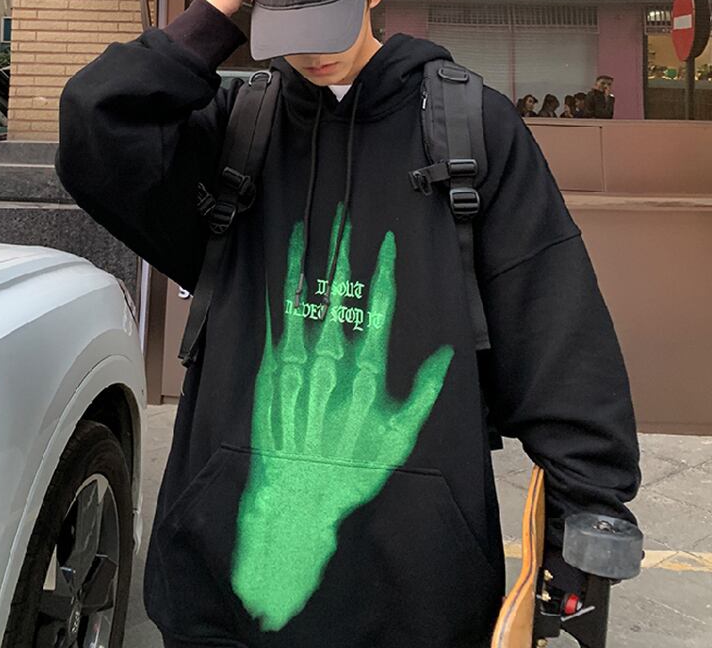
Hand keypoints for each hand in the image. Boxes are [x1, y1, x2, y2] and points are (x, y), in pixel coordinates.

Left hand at [231, 207, 453, 630]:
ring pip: (301, 300)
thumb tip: (445, 356)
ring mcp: (296, 363)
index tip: (385, 242)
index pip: (380, 307)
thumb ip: (423, 393)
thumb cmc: (352, 470)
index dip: (384, 270)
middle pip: (338, 293)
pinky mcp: (270, 373)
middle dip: (342, 252)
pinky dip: (276, 297)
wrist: (295, 498)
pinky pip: (273, 326)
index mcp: (366, 371)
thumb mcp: (401, 438)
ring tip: (304, 228)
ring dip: (304, 262)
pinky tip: (274, 274)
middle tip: (342, 217)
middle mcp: (331, 360)